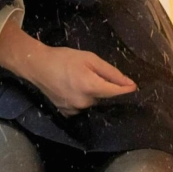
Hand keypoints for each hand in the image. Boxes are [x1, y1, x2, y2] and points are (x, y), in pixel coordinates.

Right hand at [0, 16, 136, 116]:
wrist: (37, 66)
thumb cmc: (64, 58)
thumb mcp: (90, 59)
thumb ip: (110, 72)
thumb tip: (129, 84)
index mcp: (90, 86)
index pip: (115, 93)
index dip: (126, 89)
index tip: (134, 87)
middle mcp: (84, 102)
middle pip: (103, 97)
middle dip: (103, 87)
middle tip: (92, 74)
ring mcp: (75, 110)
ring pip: (93, 102)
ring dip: (92, 93)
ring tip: (79, 79)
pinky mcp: (67, 113)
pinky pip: (82, 107)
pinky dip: (82, 98)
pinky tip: (73, 88)